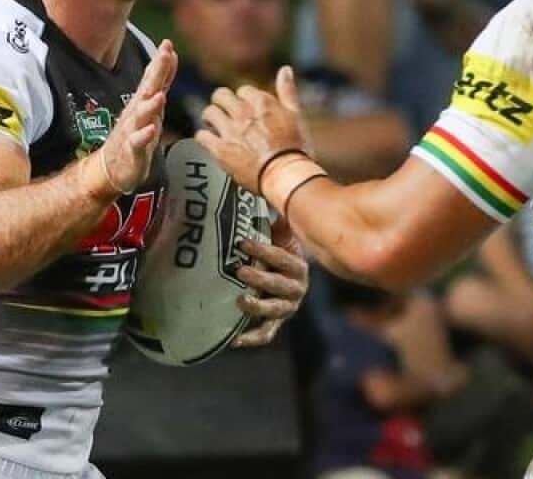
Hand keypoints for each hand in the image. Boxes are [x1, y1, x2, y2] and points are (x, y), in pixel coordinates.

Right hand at [84, 40, 177, 199]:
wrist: (111, 166)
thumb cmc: (135, 132)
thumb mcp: (152, 105)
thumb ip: (162, 81)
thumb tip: (171, 56)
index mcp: (143, 101)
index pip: (152, 77)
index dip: (160, 61)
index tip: (167, 43)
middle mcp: (136, 111)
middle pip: (147, 89)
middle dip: (156, 72)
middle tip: (164, 54)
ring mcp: (132, 129)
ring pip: (141, 115)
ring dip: (150, 104)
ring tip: (160, 95)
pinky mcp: (130, 149)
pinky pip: (137, 141)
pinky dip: (144, 135)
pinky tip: (151, 129)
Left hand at [196, 65, 311, 191]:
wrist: (286, 175)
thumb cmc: (295, 148)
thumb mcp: (295, 115)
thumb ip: (287, 91)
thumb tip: (285, 69)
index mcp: (261, 102)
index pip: (244, 90)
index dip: (244, 99)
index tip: (246, 108)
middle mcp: (243, 113)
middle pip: (220, 96)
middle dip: (221, 103)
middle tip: (224, 112)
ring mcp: (230, 131)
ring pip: (209, 113)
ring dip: (210, 118)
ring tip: (214, 126)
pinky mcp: (220, 150)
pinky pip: (201, 136)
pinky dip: (204, 138)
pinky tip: (209, 141)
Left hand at [233, 218, 308, 346]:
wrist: (289, 276)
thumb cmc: (279, 250)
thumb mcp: (282, 234)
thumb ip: (278, 220)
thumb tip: (273, 192)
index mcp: (299, 266)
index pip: (283, 259)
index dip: (265, 251)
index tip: (243, 243)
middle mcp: (297, 289)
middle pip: (281, 286)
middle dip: (261, 279)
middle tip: (240, 270)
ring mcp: (286, 308)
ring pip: (274, 311)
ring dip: (257, 307)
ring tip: (240, 301)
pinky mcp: (274, 323)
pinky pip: (265, 335)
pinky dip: (250, 338)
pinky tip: (233, 340)